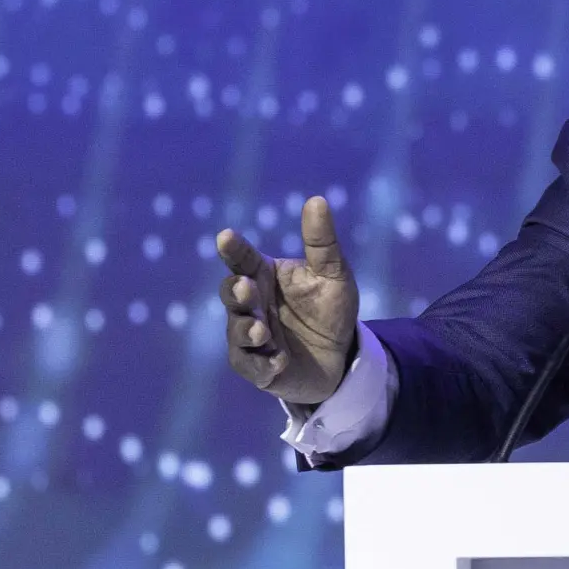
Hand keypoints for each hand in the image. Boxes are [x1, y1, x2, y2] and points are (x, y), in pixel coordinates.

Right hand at [216, 197, 359, 405]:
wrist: (342, 356)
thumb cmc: (330, 309)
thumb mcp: (334, 274)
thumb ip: (322, 242)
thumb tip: (317, 200)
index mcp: (263, 276)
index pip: (241, 259)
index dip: (232, 248)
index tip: (225, 237)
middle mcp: (250, 304)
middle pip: (231, 294)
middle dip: (236, 292)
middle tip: (246, 288)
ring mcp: (249, 337)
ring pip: (237, 331)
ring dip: (246, 330)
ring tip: (261, 330)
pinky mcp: (258, 368)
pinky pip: (252, 366)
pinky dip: (262, 364)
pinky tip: (277, 360)